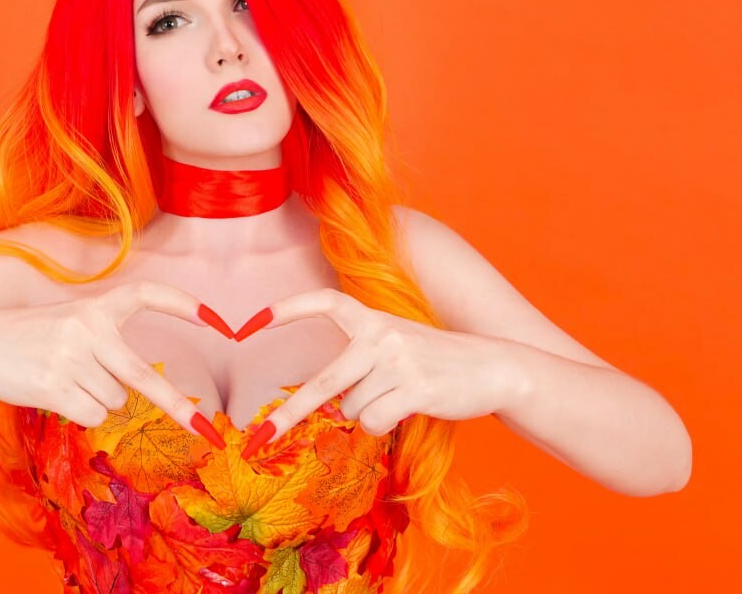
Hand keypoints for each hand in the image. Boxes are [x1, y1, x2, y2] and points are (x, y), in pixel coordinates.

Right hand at [0, 280, 235, 448]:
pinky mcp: (54, 386)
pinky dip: (81, 413)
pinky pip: (92, 416)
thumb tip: (140, 390)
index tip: (217, 321)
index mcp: (95, 307)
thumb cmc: (28, 337)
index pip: (146, 295)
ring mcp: (71, 358)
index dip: (182, 305)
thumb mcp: (69, 321)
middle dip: (177, 406)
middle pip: (143, 377)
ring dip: (98, 401)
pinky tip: (56, 394)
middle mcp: (87, 329)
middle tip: (205, 428)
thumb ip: (105, 342)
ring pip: (114, 402)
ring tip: (66, 380)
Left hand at [235, 287, 513, 458]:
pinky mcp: (415, 387)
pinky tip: (407, 409)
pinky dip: (384, 425)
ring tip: (398, 397)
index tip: (249, 326)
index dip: (287, 309)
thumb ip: (360, 359)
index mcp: (373, 318)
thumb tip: (324, 402)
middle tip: (257, 439)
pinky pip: (375, 422)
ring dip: (369, 414)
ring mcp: (398, 360)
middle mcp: (381, 334)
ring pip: (354, 409)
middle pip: (322, 384)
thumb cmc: (436, 361)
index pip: (325, 301)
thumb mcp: (396, 343)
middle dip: (288, 416)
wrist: (493, 367)